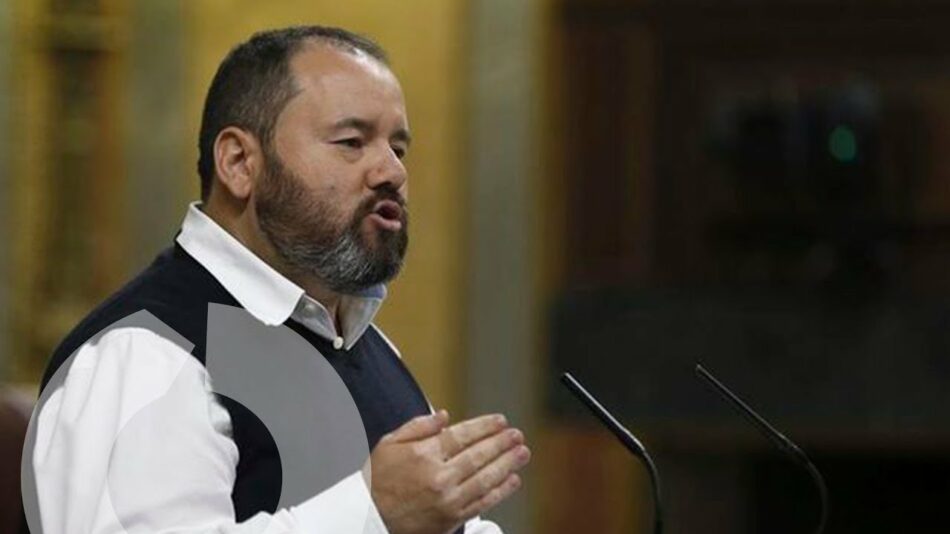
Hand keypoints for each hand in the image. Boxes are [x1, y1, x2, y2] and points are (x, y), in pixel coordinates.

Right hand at [368, 410, 529, 533]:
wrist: (368, 517)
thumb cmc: (377, 480)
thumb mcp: (389, 444)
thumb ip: (417, 427)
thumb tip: (444, 416)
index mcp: (423, 454)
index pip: (462, 435)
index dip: (485, 427)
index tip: (500, 421)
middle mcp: (438, 476)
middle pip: (478, 456)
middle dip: (501, 443)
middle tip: (517, 435)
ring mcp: (447, 499)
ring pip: (485, 479)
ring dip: (507, 464)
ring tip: (522, 453)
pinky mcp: (451, 519)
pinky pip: (481, 503)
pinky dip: (499, 492)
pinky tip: (512, 480)